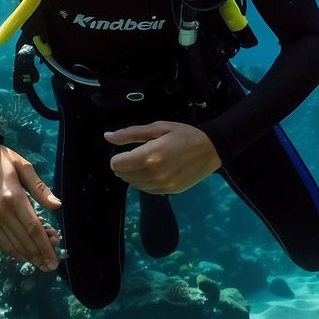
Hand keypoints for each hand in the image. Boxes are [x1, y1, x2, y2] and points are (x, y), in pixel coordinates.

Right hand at [0, 144, 61, 270]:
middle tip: (52, 265)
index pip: (33, 229)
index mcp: (14, 198)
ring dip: (27, 257)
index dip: (45, 247)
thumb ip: (40, 188)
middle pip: (24, 241)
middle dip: (39, 256)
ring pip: (11, 246)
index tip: (54, 260)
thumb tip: (57, 206)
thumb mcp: (25, 167)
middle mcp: (1, 212)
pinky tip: (23, 256)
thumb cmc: (4, 159)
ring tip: (41, 263)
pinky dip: (12, 252)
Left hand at [105, 122, 221, 194]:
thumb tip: (107, 136)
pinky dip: (145, 181)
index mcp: (149, 155)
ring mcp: (162, 185)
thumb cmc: (184, 134)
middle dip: (125, 166)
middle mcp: (154, 174)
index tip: (126, 151)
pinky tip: (155, 170)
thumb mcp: (158, 127)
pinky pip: (146, 190)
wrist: (211, 149)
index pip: (117, 164)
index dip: (117, 157)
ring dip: (134, 174)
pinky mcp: (169, 192)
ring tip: (147, 162)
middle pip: (124, 175)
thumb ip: (131, 133)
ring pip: (134, 184)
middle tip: (137, 155)